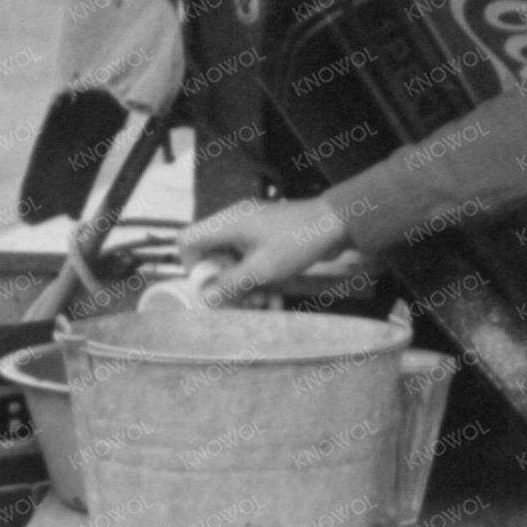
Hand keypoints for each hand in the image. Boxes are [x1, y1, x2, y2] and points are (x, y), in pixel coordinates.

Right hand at [175, 194, 358, 303]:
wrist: (339, 222)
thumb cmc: (299, 241)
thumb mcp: (263, 269)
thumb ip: (231, 283)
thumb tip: (205, 297)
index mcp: (227, 223)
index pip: (187, 240)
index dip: (192, 266)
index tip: (210, 287)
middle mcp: (235, 223)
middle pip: (212, 256)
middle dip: (225, 284)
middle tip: (241, 304)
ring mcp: (253, 230)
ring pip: (234, 262)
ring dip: (245, 286)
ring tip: (263, 304)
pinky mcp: (269, 238)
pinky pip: (254, 260)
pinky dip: (260, 278)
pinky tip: (275, 298)